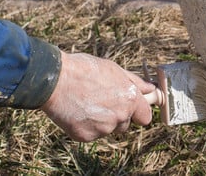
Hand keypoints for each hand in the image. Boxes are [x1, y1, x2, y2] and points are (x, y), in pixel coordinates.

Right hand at [41, 52, 155, 141]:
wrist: (55, 80)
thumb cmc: (85, 70)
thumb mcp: (114, 69)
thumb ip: (135, 82)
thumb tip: (150, 88)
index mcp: (130, 99)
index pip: (145, 117)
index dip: (138, 112)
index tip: (131, 108)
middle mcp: (120, 116)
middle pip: (125, 124)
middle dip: (117, 115)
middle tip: (102, 100)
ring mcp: (103, 128)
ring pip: (108, 129)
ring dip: (102, 121)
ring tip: (87, 103)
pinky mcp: (86, 136)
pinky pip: (91, 134)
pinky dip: (86, 126)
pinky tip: (77, 110)